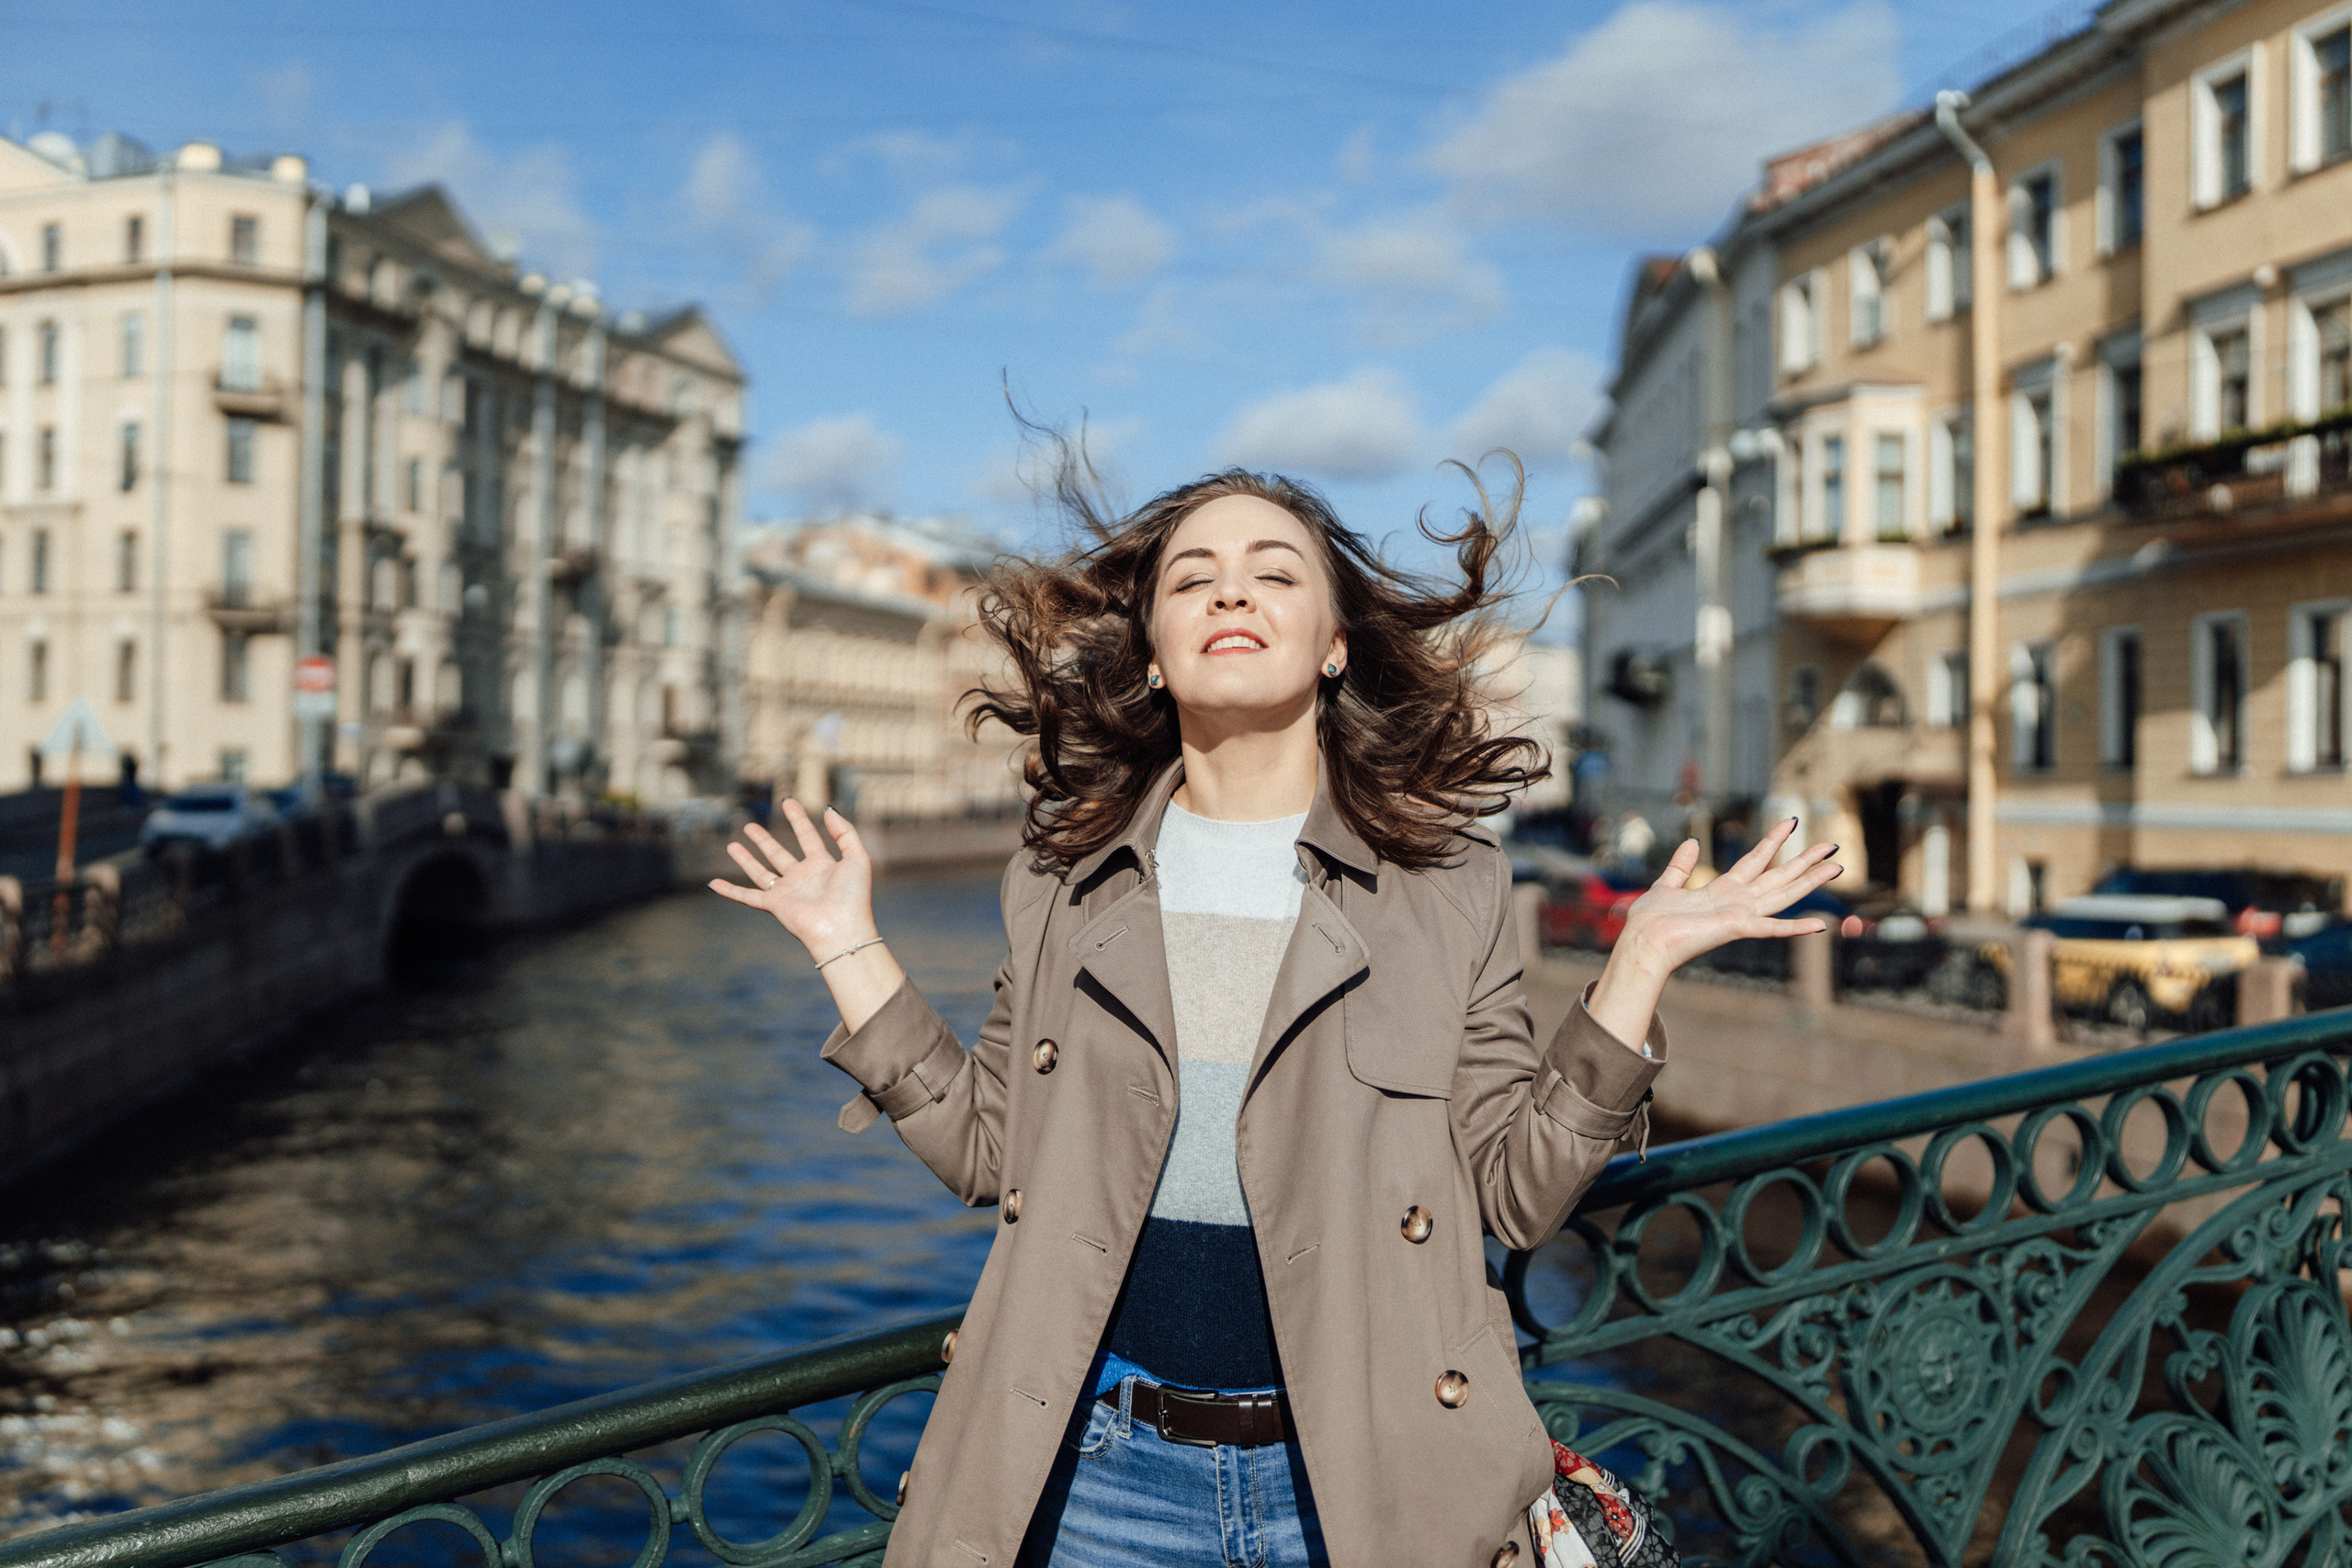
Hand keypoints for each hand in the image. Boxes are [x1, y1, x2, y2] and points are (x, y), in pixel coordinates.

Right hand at [709, 800, 876, 960]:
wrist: (841, 929)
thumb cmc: (852, 896)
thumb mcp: (857, 857)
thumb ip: (845, 832)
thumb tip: (828, 810)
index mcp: (822, 866)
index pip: (808, 837)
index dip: (798, 819)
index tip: (787, 801)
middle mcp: (802, 878)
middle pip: (779, 854)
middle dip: (764, 840)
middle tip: (749, 826)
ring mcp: (787, 892)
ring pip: (761, 872)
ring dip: (746, 860)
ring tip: (732, 845)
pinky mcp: (774, 905)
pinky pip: (747, 896)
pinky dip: (730, 891)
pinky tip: (714, 884)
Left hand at [1585, 819, 1850, 1047]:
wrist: (1642, 943)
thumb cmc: (1651, 922)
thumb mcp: (1666, 885)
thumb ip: (1680, 866)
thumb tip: (1692, 843)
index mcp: (1722, 890)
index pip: (1756, 860)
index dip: (1773, 841)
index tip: (1792, 821)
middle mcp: (1737, 902)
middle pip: (1779, 876)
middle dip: (1805, 860)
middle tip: (1832, 845)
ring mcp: (1740, 915)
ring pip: (1783, 894)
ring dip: (1810, 881)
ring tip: (1836, 867)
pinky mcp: (1736, 928)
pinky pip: (1771, 928)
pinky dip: (1795, 927)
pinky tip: (1821, 925)